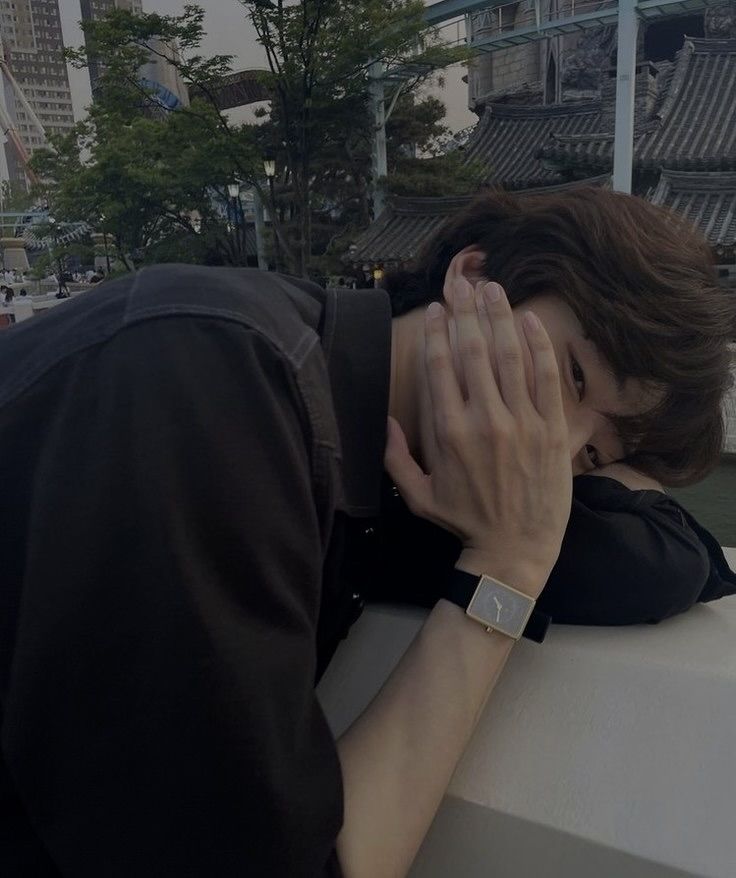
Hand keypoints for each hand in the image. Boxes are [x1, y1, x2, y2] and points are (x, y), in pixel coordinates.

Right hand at [384, 267, 572, 594]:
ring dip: (499, 317)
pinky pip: (545, 377)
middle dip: (466, 311)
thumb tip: (385, 421)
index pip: (440, 367)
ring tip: (493, 288)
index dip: (435, 332)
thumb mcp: (417, 495)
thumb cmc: (464, 522)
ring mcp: (521, 422)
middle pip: (473, 351)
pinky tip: (528, 321)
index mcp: (449, 432)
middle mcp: (484, 420)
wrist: (515, 549)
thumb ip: (396, 457)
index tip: (434, 309)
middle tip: (462, 283)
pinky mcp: (550, 429)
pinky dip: (537, 346)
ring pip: (509, 356)